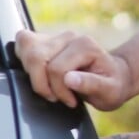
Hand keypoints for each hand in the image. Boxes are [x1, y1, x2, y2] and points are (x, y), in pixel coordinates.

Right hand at [15, 29, 131, 110]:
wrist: (115, 77)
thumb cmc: (112, 85)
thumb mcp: (110, 91)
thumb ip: (91, 84)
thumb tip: (69, 79)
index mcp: (85, 45)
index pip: (56, 68)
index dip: (59, 91)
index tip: (72, 101)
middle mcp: (69, 37)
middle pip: (36, 56)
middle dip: (42, 84)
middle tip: (58, 97)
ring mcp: (56, 37)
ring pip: (26, 47)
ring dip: (32, 74)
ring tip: (49, 87)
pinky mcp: (46, 42)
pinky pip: (24, 44)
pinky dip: (25, 62)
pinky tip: (39, 76)